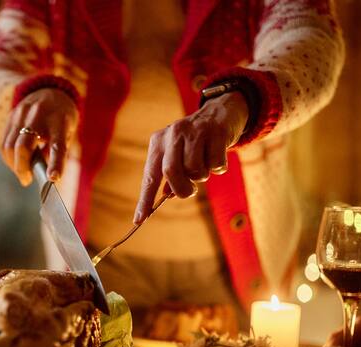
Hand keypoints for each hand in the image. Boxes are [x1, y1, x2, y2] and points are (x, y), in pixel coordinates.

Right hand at [1, 88, 78, 185]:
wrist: (50, 91)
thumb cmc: (61, 119)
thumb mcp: (67, 133)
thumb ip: (56, 153)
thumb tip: (41, 174)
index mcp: (60, 122)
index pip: (58, 146)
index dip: (55, 164)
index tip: (53, 178)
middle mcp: (39, 116)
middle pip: (23, 146)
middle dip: (22, 168)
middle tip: (26, 179)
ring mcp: (21, 114)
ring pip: (8, 146)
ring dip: (14, 165)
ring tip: (22, 172)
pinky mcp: (10, 117)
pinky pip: (3, 143)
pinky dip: (8, 157)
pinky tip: (15, 162)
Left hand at [134, 91, 248, 222]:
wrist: (221, 112)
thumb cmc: (195, 142)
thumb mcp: (177, 154)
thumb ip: (170, 175)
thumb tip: (165, 196)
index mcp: (158, 142)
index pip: (149, 176)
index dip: (145, 200)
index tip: (139, 220)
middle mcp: (172, 134)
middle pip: (170, 172)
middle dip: (181, 188)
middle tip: (190, 190)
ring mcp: (194, 131)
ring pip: (195, 169)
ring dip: (201, 177)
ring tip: (204, 165)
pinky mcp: (215, 131)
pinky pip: (215, 164)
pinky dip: (218, 168)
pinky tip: (217, 156)